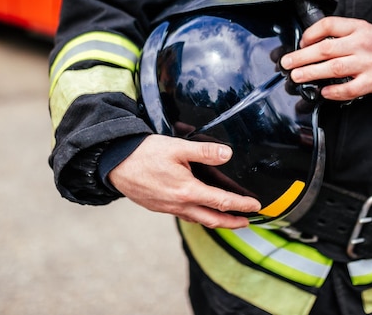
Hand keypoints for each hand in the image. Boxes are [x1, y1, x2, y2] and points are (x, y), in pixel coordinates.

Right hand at [108, 134, 261, 228]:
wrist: (115, 164)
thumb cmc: (144, 154)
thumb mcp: (177, 147)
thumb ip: (204, 152)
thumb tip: (227, 154)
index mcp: (187, 191)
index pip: (222, 202)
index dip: (241, 205)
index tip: (256, 207)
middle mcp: (179, 204)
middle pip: (213, 219)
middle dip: (232, 223)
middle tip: (247, 222)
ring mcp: (168, 208)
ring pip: (198, 219)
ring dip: (216, 221)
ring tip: (228, 219)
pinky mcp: (159, 207)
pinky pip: (184, 215)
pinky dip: (198, 216)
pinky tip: (199, 210)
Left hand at [280, 16, 371, 100]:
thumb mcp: (363, 32)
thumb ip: (341, 35)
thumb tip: (310, 44)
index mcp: (358, 28)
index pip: (329, 25)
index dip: (310, 33)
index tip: (301, 43)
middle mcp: (362, 43)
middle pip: (325, 49)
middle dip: (301, 57)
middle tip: (287, 63)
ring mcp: (368, 63)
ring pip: (334, 68)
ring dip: (312, 73)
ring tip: (297, 76)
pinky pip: (350, 88)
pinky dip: (335, 91)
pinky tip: (324, 92)